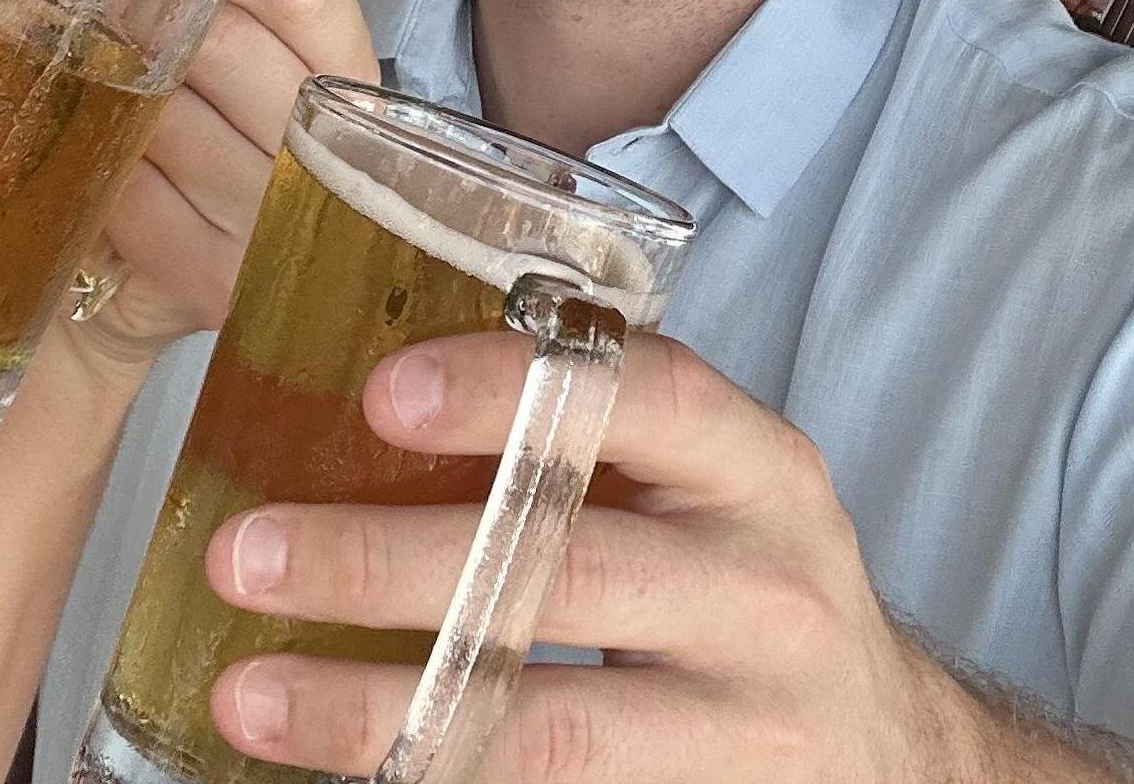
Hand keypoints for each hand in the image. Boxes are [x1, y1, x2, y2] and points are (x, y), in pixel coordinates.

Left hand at [51, 0, 378, 383]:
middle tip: (119, 16)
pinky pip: (126, 187)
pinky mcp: (212, 282)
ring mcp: (273, 231)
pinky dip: (99, 163)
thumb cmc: (209, 145)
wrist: (156, 288)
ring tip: (110, 88)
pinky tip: (108, 161)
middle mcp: (333, 164)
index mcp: (357, 90)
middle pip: (222, 42)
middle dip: (152, 16)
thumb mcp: (250, 59)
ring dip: (118, 91)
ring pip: (163, 114)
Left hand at [196, 331, 917, 782]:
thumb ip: (589, 441)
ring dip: (379, 710)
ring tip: (249, 696)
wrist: (884, 749)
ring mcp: (745, 728)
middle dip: (391, 563)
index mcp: (759, 469)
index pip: (642, 399)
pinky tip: (341, 776)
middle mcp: (764, 590)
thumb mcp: (709, 487)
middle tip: (249, 552)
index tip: (377, 394)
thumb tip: (359, 406)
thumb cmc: (743, 581)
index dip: (508, 389)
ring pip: (546, 727)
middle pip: (567, 572)